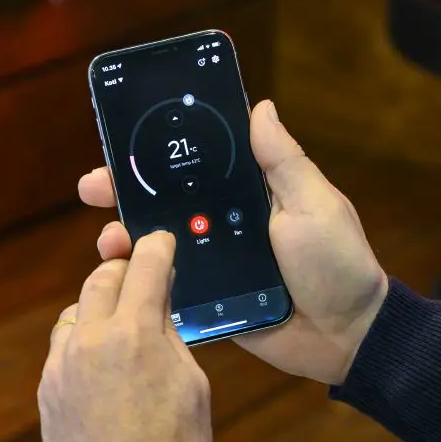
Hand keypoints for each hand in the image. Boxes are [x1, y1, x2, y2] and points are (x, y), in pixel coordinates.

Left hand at [38, 232, 211, 441]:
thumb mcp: (192, 382)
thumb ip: (169, 333)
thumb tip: (159, 302)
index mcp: (135, 333)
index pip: (144, 264)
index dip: (156, 245)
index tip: (160, 241)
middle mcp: (91, 340)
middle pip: (101, 278)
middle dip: (123, 270)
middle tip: (140, 275)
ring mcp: (62, 366)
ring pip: (76, 313)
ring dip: (98, 310)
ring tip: (121, 330)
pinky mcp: (46, 392)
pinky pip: (62, 350)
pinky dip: (81, 346)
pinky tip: (101, 368)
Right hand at [78, 100, 388, 385]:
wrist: (348, 336)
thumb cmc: (338, 262)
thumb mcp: (315, 203)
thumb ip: (283, 161)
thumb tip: (260, 106)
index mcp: (250, 194)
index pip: (197, 164)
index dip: (161, 152)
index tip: (125, 139)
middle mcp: (226, 223)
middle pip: (166, 201)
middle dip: (125, 191)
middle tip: (92, 187)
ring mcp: (214, 263)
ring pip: (158, 244)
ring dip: (126, 237)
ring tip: (109, 240)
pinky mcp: (209, 301)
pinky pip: (167, 288)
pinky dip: (140, 280)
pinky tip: (119, 276)